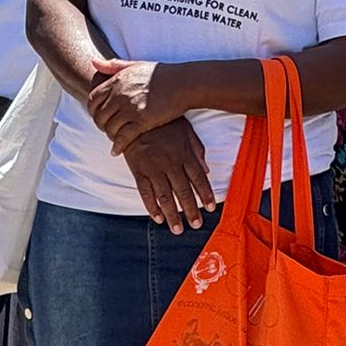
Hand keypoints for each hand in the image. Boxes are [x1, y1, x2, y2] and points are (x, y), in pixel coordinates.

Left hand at [87, 58, 187, 151]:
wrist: (183, 83)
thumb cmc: (160, 74)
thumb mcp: (134, 65)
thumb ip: (112, 65)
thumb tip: (93, 62)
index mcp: (117, 81)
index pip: (93, 99)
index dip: (92, 110)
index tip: (98, 115)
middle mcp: (120, 95)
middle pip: (99, 116)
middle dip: (101, 125)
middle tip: (107, 129)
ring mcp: (131, 108)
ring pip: (110, 128)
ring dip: (110, 136)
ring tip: (115, 139)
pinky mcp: (142, 121)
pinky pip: (123, 137)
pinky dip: (118, 146)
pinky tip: (118, 151)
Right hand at [122, 117, 213, 234]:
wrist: (135, 115)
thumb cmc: (163, 123)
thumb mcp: (185, 130)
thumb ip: (197, 149)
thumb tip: (207, 170)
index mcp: (184, 153)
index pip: (198, 178)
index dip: (205, 194)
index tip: (210, 208)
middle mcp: (170, 162)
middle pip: (183, 191)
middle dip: (191, 210)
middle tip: (196, 224)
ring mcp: (153, 167)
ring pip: (165, 196)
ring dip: (172, 215)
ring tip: (177, 229)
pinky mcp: (138, 170)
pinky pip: (145, 192)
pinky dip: (151, 206)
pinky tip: (158, 218)